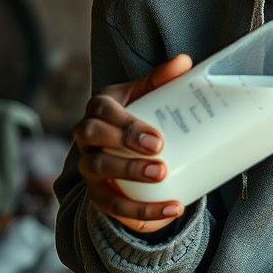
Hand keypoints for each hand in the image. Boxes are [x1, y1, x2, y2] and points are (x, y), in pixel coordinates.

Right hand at [72, 55, 192, 233]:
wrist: (125, 148)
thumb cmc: (141, 113)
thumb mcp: (149, 94)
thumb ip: (164, 79)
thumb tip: (184, 61)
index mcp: (100, 108)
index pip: (102, 112)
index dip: (126, 126)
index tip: (158, 140)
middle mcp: (87, 137)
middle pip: (92, 142)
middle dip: (125, 156)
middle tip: (160, 166)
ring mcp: (89, 165)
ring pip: (99, 173)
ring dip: (131, 183)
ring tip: (165, 185)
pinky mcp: (98, 193)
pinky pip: (113, 206)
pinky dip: (143, 211)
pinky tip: (172, 210)